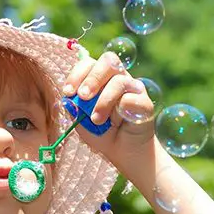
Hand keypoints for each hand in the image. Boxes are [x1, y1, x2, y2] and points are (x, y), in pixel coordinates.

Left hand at [62, 51, 157, 171]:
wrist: (123, 152)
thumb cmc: (101, 132)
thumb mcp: (82, 120)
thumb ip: (75, 107)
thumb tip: (70, 97)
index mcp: (101, 78)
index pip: (89, 64)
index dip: (77, 74)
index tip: (68, 92)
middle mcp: (118, 77)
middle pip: (108, 61)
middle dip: (92, 78)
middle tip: (83, 96)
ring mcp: (133, 88)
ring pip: (119, 81)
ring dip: (104, 102)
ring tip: (97, 120)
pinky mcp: (145, 101)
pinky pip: (130, 99)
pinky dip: (120, 113)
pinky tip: (118, 123)